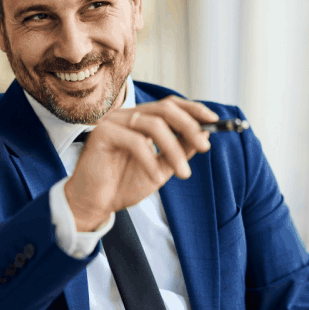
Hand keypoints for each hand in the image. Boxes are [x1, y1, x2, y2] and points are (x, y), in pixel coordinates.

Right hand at [65, 97, 217, 229]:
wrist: (94, 204)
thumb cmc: (122, 185)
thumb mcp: (161, 169)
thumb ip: (180, 151)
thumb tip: (204, 134)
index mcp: (140, 120)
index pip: (170, 105)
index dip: (193, 109)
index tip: (214, 121)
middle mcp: (127, 116)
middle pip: (165, 108)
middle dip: (190, 126)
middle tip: (205, 146)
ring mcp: (113, 122)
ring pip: (154, 125)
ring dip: (174, 150)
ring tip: (183, 173)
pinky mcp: (102, 133)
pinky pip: (135, 142)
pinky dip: (150, 160)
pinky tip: (155, 175)